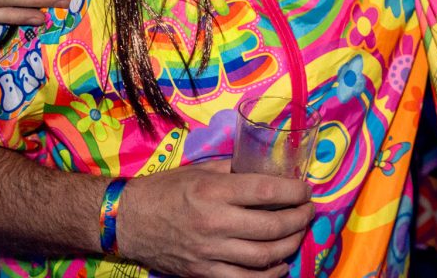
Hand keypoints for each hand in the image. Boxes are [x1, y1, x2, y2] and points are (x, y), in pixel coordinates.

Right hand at [118, 160, 314, 277]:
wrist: (127, 220)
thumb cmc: (165, 189)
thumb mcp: (200, 169)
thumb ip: (235, 170)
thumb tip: (267, 168)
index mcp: (214, 191)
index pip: (267, 192)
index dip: (294, 192)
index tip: (306, 190)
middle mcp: (214, 222)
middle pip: (272, 227)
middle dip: (300, 219)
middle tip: (308, 211)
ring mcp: (209, 252)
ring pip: (263, 256)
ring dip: (290, 245)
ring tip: (299, 234)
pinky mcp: (203, 272)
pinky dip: (268, 275)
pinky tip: (280, 265)